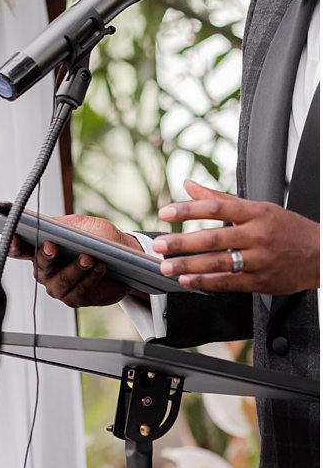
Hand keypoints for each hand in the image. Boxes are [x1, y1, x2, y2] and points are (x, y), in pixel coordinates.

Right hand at [9, 214, 137, 307]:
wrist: (125, 257)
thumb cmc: (99, 238)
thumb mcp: (81, 224)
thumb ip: (64, 225)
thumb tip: (50, 226)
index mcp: (41, 249)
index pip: (21, 249)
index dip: (14, 245)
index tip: (15, 238)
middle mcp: (45, 271)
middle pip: (40, 265)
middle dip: (45, 255)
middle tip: (52, 246)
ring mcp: (58, 286)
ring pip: (61, 281)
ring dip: (74, 269)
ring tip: (88, 257)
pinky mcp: (75, 298)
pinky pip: (79, 291)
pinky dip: (90, 278)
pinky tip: (99, 267)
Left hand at [154, 179, 320, 294]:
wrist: (322, 254)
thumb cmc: (286, 228)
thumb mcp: (258, 208)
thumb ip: (220, 198)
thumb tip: (188, 184)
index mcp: (256, 213)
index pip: (217, 208)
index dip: (189, 209)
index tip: (165, 211)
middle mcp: (258, 235)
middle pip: (215, 238)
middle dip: (183, 242)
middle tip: (159, 245)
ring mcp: (261, 260)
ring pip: (220, 263)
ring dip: (190, 266)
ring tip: (167, 267)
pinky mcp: (263, 281)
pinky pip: (230, 283)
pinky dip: (207, 283)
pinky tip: (188, 281)